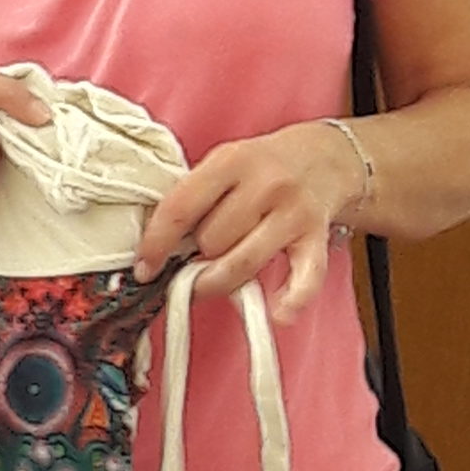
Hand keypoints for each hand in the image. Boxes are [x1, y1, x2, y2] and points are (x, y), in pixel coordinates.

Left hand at [137, 123, 362, 321]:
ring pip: (243, 263)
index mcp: (231, 161)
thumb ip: (194, 199)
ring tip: (212, 281)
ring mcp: (293, 212)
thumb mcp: (223, 165)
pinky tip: (278, 313)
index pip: (181, 207)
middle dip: (197, 256)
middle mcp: (265, 184)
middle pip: (212, 241)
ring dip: (220, 281)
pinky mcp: (317, 237)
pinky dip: (291, 301)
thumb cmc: (262, 168)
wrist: (324, 157)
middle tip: (197, 258)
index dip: (157, 244)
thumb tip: (162, 251)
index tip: (145, 268)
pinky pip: (306, 277)